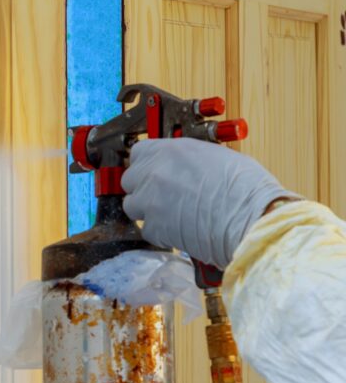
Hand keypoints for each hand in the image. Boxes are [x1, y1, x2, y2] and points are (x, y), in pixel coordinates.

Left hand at [121, 138, 297, 268]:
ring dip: (147, 210)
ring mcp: (150, 200)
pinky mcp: (154, 227)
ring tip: (171, 214)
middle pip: (130, 179)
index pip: (139, 152)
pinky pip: (146, 229)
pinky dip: (159, 232)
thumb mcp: (217, 157)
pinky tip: (178, 230)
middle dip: (143, 187)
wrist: (252, 219)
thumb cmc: (247, 188)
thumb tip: (185, 166)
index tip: (152, 170)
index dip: (146, 163)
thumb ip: (190, 159)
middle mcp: (155, 172)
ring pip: (132, 205)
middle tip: (163, 195)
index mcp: (171, 150)